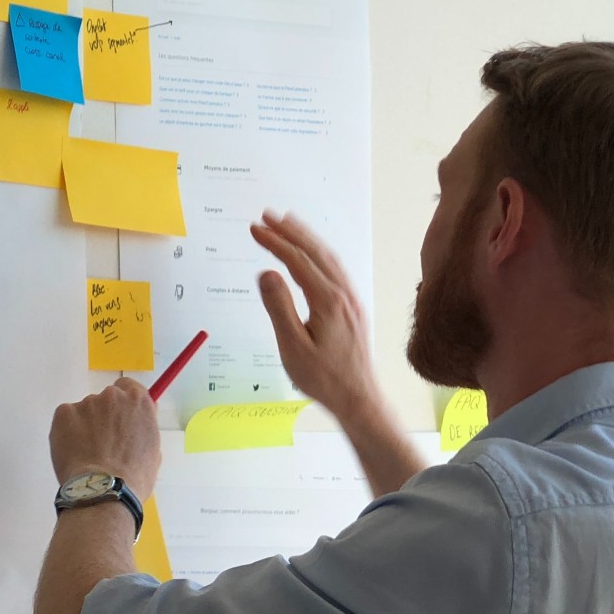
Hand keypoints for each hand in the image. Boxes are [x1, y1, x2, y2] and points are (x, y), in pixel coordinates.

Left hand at [49, 377, 160, 500]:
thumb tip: (134, 426)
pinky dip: (68, 434)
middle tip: (103, 443)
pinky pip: (66, 420)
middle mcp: (112, 396)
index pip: (128, 387)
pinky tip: (74, 454)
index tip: (120, 418)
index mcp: (138, 402)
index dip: (123, 404)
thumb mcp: (152, 450)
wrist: (104, 490)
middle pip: (105, 400)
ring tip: (87, 455)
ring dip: (85, 427)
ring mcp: (86, 403)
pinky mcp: (63, 413)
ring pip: (85, 412)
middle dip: (104, 417)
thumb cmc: (134, 477)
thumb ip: (143, 429)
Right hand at [249, 211, 378, 424]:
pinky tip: (312, 254)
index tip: (254, 229)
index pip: (297, 260)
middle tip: (266, 215)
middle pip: (315, 251)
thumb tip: (266, 273)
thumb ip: (279, 307)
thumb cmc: (325, 379)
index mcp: (328, 301)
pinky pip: (336, 269)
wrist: (359, 398)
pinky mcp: (353, 307)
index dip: (274, 241)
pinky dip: (320, 253)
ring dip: (306, 237)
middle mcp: (344, 294)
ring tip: (287, 223)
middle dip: (289, 230)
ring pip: (328, 257)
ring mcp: (352, 299)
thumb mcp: (293, 347)